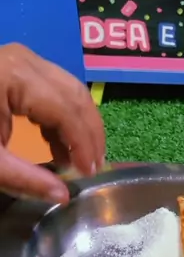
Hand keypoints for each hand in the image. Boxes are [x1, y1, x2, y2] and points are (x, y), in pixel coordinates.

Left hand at [0, 43, 104, 202]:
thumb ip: (25, 179)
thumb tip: (63, 197)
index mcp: (15, 76)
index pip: (66, 110)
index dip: (83, 144)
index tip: (89, 175)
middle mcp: (25, 60)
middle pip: (75, 94)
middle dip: (89, 133)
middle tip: (95, 167)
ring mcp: (21, 59)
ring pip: (68, 89)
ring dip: (79, 124)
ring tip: (82, 159)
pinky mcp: (14, 66)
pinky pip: (52, 88)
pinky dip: (61, 116)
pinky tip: (60, 145)